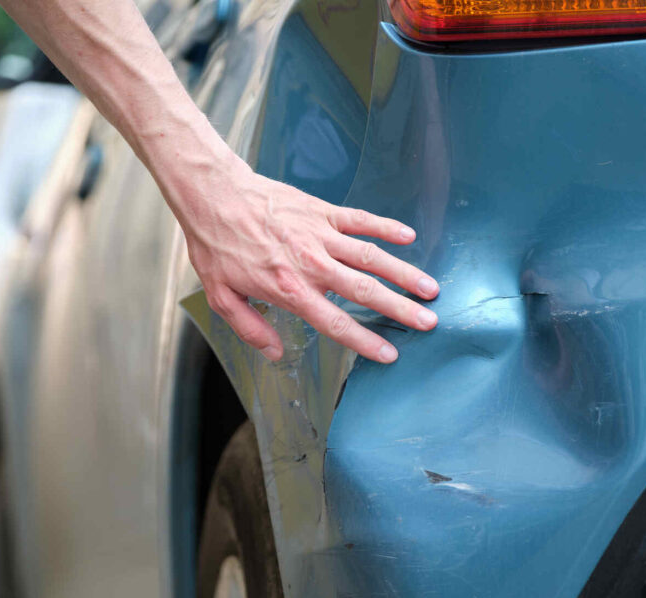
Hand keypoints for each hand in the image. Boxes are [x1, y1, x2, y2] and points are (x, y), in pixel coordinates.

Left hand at [179, 157, 438, 363]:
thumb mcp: (221, 296)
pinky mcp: (322, 212)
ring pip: (371, 257)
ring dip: (404, 273)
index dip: (365, 341)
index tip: (390, 354)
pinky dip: (386, 227)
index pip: (336, 323)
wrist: (215, 195)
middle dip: (400, 309)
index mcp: (290, 290)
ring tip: (430, 288)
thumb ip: (250, 329)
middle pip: (365, 291)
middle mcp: (312, 265)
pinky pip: (361, 220)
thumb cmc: (216, 246)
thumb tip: (275, 354)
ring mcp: (320, 235)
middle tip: (429, 322)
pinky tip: (408, 238)